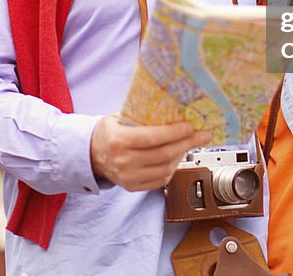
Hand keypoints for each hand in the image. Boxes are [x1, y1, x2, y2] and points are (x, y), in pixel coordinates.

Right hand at [90, 115, 210, 190]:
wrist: (91, 155)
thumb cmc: (107, 132)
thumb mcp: (118, 117)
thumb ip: (140, 114)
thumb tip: (170, 105)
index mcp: (119, 141)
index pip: (153, 137)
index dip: (175, 132)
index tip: (190, 126)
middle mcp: (123, 162)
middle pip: (164, 153)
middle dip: (187, 143)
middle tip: (202, 135)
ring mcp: (128, 177)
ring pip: (166, 168)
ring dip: (182, 155)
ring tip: (190, 143)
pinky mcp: (133, 187)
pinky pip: (161, 179)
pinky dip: (173, 167)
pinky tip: (177, 156)